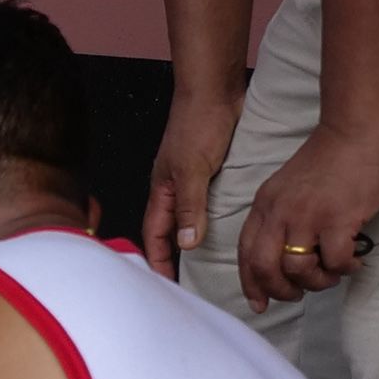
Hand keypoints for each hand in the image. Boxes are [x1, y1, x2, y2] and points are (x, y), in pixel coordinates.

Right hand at [141, 91, 244, 277]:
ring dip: (192, 243)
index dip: (157, 261)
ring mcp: (191, 182)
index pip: (154, 235)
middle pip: (167, 232)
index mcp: (162, 191)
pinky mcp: (210, 174)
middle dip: (171, 258)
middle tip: (183, 285)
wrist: (215, 91)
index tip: (164, 287)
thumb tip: (186, 244)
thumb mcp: (192, 169)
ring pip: (187, 221)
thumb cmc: (197, 125)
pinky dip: (211, 223)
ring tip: (205, 268)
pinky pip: (206, 207)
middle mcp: (173, 190)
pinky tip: (224, 234)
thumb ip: (189, 207)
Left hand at [237, 124, 378, 309]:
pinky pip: (335, 262)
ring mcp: (307, 216)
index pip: (245, 253)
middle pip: (264, 268)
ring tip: (332, 272)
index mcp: (264, 206)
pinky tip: (353, 261)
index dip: (251, 284)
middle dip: (280, 291)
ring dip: (317, 281)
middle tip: (300, 293)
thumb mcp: (285, 189)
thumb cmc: (326, 163)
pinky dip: (344, 269)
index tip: (260, 304)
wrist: (353, 132)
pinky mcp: (337, 219)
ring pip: (298, 270)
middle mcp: (279, 213)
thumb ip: (279, 219)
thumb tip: (283, 260)